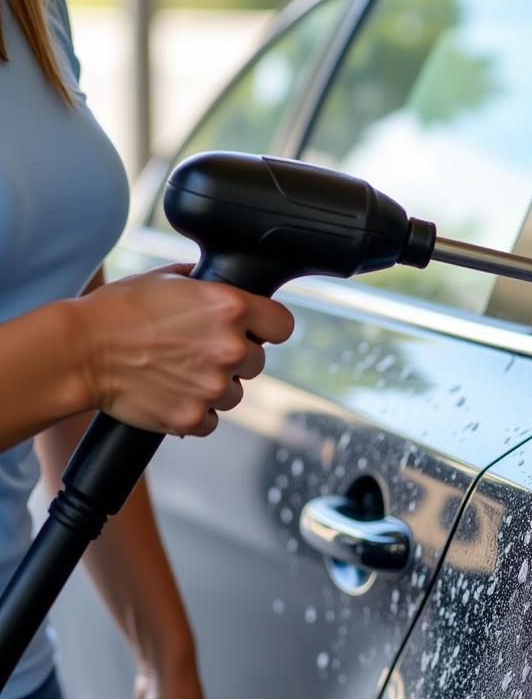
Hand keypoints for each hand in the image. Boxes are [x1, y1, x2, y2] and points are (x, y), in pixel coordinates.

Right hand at [71, 264, 293, 436]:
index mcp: (231, 308)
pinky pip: (211, 418)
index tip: (255, 331)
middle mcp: (229, 348)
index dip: (267, 328)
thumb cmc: (118, 312)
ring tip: (178, 371)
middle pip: (257, 362)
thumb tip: (224, 284)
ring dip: (215, 386)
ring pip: (236, 393)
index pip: (283, 325)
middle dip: (234, 358)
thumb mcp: (168, 279)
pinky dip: (195, 411)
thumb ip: (208, 284)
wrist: (80, 351)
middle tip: (197, 351)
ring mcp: (214, 386)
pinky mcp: (194, 416)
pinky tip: (171, 392)